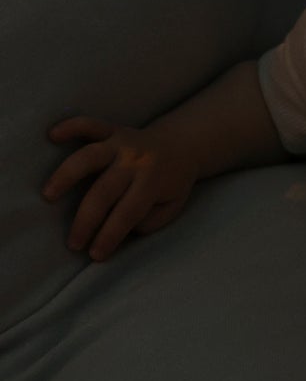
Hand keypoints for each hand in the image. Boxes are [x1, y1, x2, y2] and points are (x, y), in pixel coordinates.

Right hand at [41, 116, 197, 261]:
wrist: (182, 145)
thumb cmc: (172, 183)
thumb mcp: (172, 207)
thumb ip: (150, 220)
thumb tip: (122, 229)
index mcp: (153, 181)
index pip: (128, 213)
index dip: (110, 236)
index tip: (95, 254)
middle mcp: (136, 160)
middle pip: (104, 191)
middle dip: (86, 221)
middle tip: (73, 244)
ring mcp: (122, 142)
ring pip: (90, 157)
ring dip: (67, 175)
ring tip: (48, 195)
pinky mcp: (112, 129)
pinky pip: (90, 125)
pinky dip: (71, 126)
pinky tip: (53, 135)